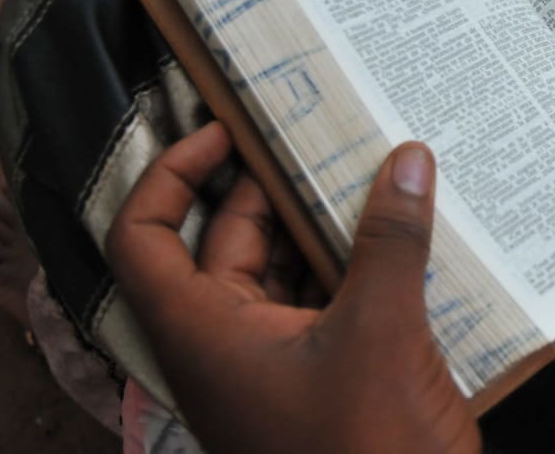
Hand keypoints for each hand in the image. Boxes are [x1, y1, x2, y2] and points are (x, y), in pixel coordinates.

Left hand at [106, 123, 480, 453]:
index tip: (228, 131)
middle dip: (274, 187)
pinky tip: (407, 235)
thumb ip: (390, 243)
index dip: (173, 173)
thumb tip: (407, 160)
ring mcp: (278, 365)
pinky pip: (329, 303)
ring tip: (375, 173)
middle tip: (327, 137)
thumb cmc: (367, 452)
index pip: (146, 235)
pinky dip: (357, 266)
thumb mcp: (381, 334)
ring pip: (286, 271)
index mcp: (207, 332)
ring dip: (326, 225)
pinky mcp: (325, 379)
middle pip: (228, 241)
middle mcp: (230, 344)